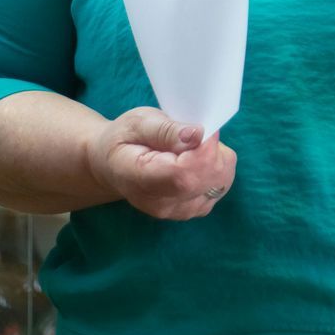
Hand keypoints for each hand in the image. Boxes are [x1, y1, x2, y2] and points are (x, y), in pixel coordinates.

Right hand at [86, 108, 236, 219]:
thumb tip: (198, 135)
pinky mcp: (194, 210)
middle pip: (209, 178)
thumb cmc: (124, 139)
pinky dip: (217, 169)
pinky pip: (221, 186)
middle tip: (193, 135)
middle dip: (213, 149)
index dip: (204, 148)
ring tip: (191, 149)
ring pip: (221, 181)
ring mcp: (179, 211)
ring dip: (217, 158)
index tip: (202, 128)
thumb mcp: (137, 122)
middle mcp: (162, 204)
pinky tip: (196, 161)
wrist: (113, 166)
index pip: (185, 173)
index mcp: (141, 180)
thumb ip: (166, 129)